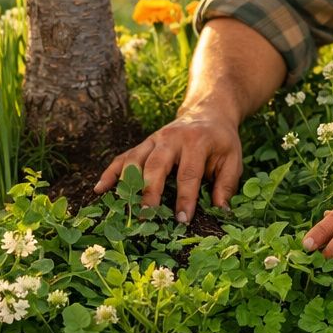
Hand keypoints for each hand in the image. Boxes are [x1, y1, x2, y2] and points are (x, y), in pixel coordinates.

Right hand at [93, 110, 243, 222]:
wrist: (208, 112)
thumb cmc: (221, 141)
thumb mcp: (232, 159)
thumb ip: (226, 185)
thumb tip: (221, 212)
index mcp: (196, 142)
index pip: (188, 173)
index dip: (185, 199)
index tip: (182, 220)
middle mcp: (171, 138)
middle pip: (155, 165)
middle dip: (149, 192)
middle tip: (146, 216)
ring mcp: (153, 139)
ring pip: (134, 160)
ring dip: (126, 183)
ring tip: (122, 207)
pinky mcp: (143, 144)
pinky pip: (123, 157)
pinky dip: (110, 173)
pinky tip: (100, 189)